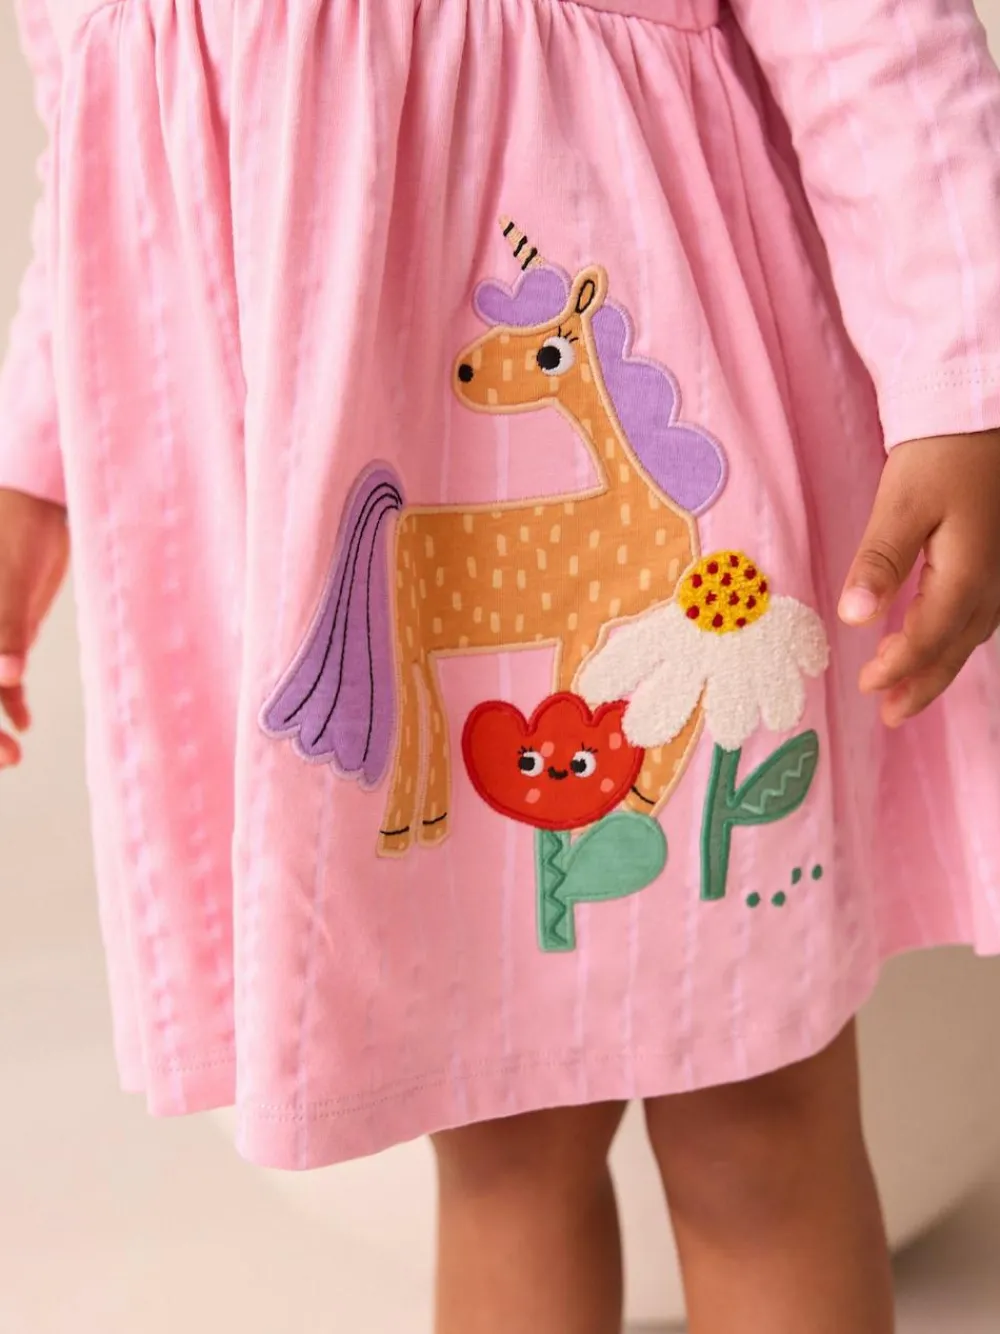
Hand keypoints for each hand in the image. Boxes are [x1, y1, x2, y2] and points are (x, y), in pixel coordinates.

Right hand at [0, 487, 68, 767]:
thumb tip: (8, 677)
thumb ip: (4, 627)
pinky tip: (24, 721)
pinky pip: (2, 674)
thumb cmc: (15, 527)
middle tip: (6, 758)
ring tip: (14, 754)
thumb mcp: (8, 577)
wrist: (42, 500)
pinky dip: (11, 699)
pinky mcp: (6, 629)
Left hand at [838, 431, 999, 726]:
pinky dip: (952, 640)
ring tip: (905, 696)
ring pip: (971, 635)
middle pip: (956, 647)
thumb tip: (854, 617)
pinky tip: (935, 647)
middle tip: (890, 715)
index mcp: (968, 571)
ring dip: (938, 668)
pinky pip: (977, 615)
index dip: (900, 666)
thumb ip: (879, 562)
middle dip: (923, 684)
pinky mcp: (995, 560)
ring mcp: (999, 571)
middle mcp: (992, 579)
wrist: (979, 415)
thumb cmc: (939, 454)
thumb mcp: (901, 503)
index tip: (866, 685)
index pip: (931, 635)